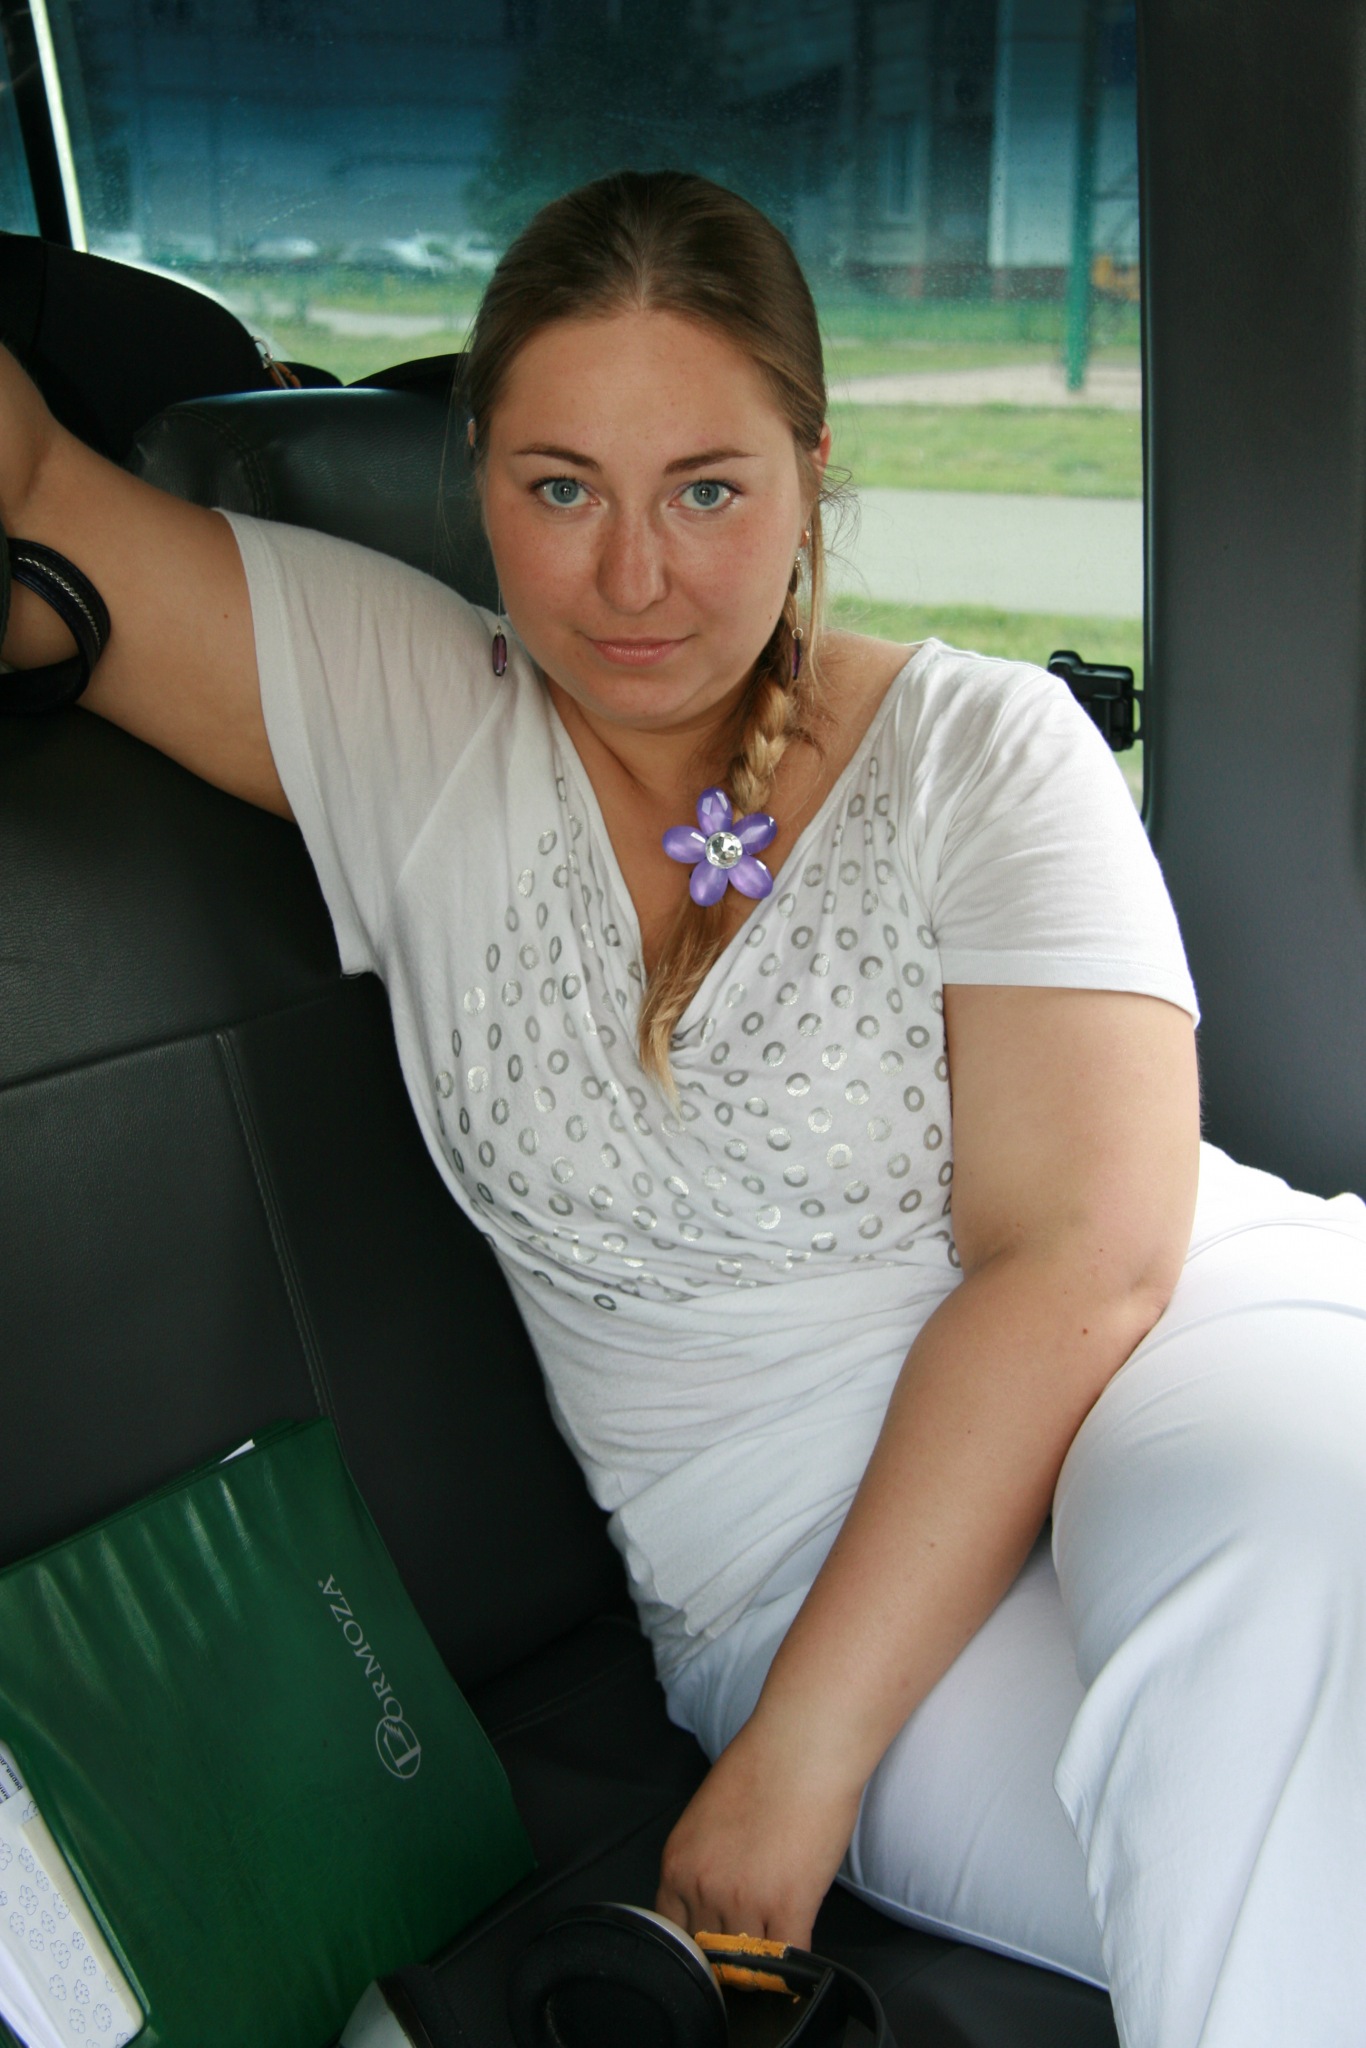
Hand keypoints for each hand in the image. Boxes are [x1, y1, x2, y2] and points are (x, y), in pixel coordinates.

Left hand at [655, 1718, 864, 1949]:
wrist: (801, 1745)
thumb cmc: (762, 1764)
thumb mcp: (707, 1816)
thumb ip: (703, 1861)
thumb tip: (713, 1896)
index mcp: (677, 1864)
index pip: (674, 1935)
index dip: (699, 1947)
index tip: (717, 1949)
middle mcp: (702, 1888)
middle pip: (710, 1954)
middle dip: (731, 1957)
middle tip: (751, 1950)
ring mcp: (743, 1901)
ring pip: (748, 1964)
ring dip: (764, 1962)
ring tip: (777, 1950)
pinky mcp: (788, 1905)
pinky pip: (787, 1960)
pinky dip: (794, 1966)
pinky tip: (800, 1956)